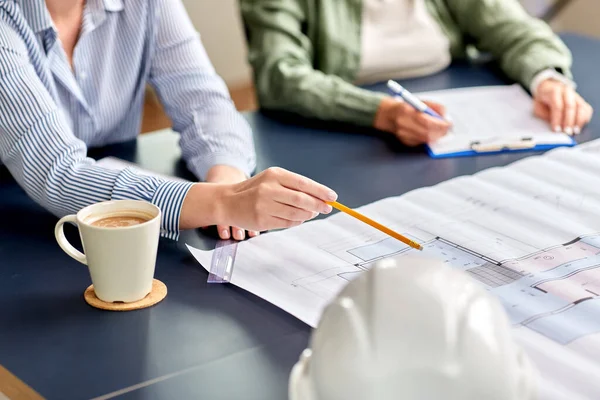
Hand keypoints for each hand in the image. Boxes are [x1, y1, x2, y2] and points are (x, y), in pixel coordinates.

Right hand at [180, 167, 336, 236]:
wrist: (227, 201)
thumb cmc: (253, 190)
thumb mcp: (272, 179)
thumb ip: (293, 186)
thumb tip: (320, 197)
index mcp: (274, 175)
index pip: (303, 183)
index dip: (320, 191)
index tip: (332, 197)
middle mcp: (268, 189)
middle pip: (302, 200)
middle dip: (318, 205)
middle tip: (326, 208)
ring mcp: (264, 206)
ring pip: (296, 214)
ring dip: (308, 215)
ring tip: (312, 213)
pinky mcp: (261, 220)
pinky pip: (286, 224)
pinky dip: (296, 222)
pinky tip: (299, 219)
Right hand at [374, 97, 450, 145]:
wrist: (389, 115)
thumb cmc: (408, 106)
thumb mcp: (421, 101)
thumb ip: (435, 107)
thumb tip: (446, 117)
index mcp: (406, 111)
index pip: (427, 122)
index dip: (440, 125)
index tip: (449, 123)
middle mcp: (403, 124)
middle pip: (427, 133)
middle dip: (441, 132)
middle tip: (447, 128)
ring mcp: (403, 135)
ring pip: (426, 139)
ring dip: (437, 135)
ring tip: (441, 130)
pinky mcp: (405, 141)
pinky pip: (422, 142)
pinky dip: (429, 137)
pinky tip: (429, 132)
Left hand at [533, 79, 592, 134]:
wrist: (549, 89)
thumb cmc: (543, 100)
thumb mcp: (538, 107)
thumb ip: (544, 115)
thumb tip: (554, 126)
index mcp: (554, 91)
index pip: (557, 106)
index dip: (557, 119)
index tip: (556, 129)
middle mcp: (566, 92)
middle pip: (570, 106)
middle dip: (569, 121)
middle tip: (567, 132)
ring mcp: (575, 96)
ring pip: (581, 107)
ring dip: (579, 121)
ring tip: (575, 131)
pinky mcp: (581, 101)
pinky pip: (587, 109)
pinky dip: (585, 118)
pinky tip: (580, 125)